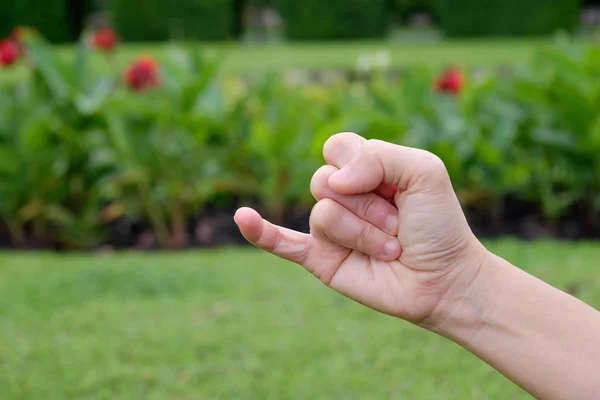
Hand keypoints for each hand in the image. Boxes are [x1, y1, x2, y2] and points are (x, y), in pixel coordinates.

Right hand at [234, 133, 488, 325]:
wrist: (444, 279)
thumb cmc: (438, 224)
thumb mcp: (424, 172)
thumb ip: (380, 155)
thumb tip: (334, 180)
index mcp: (363, 169)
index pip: (336, 147)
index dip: (362, 164)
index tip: (395, 186)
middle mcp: (342, 195)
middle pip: (324, 179)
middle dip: (368, 203)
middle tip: (398, 223)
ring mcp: (329, 228)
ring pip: (323, 214)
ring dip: (363, 232)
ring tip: (390, 247)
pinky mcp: (320, 258)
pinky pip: (282, 243)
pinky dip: (260, 232)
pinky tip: (243, 219)